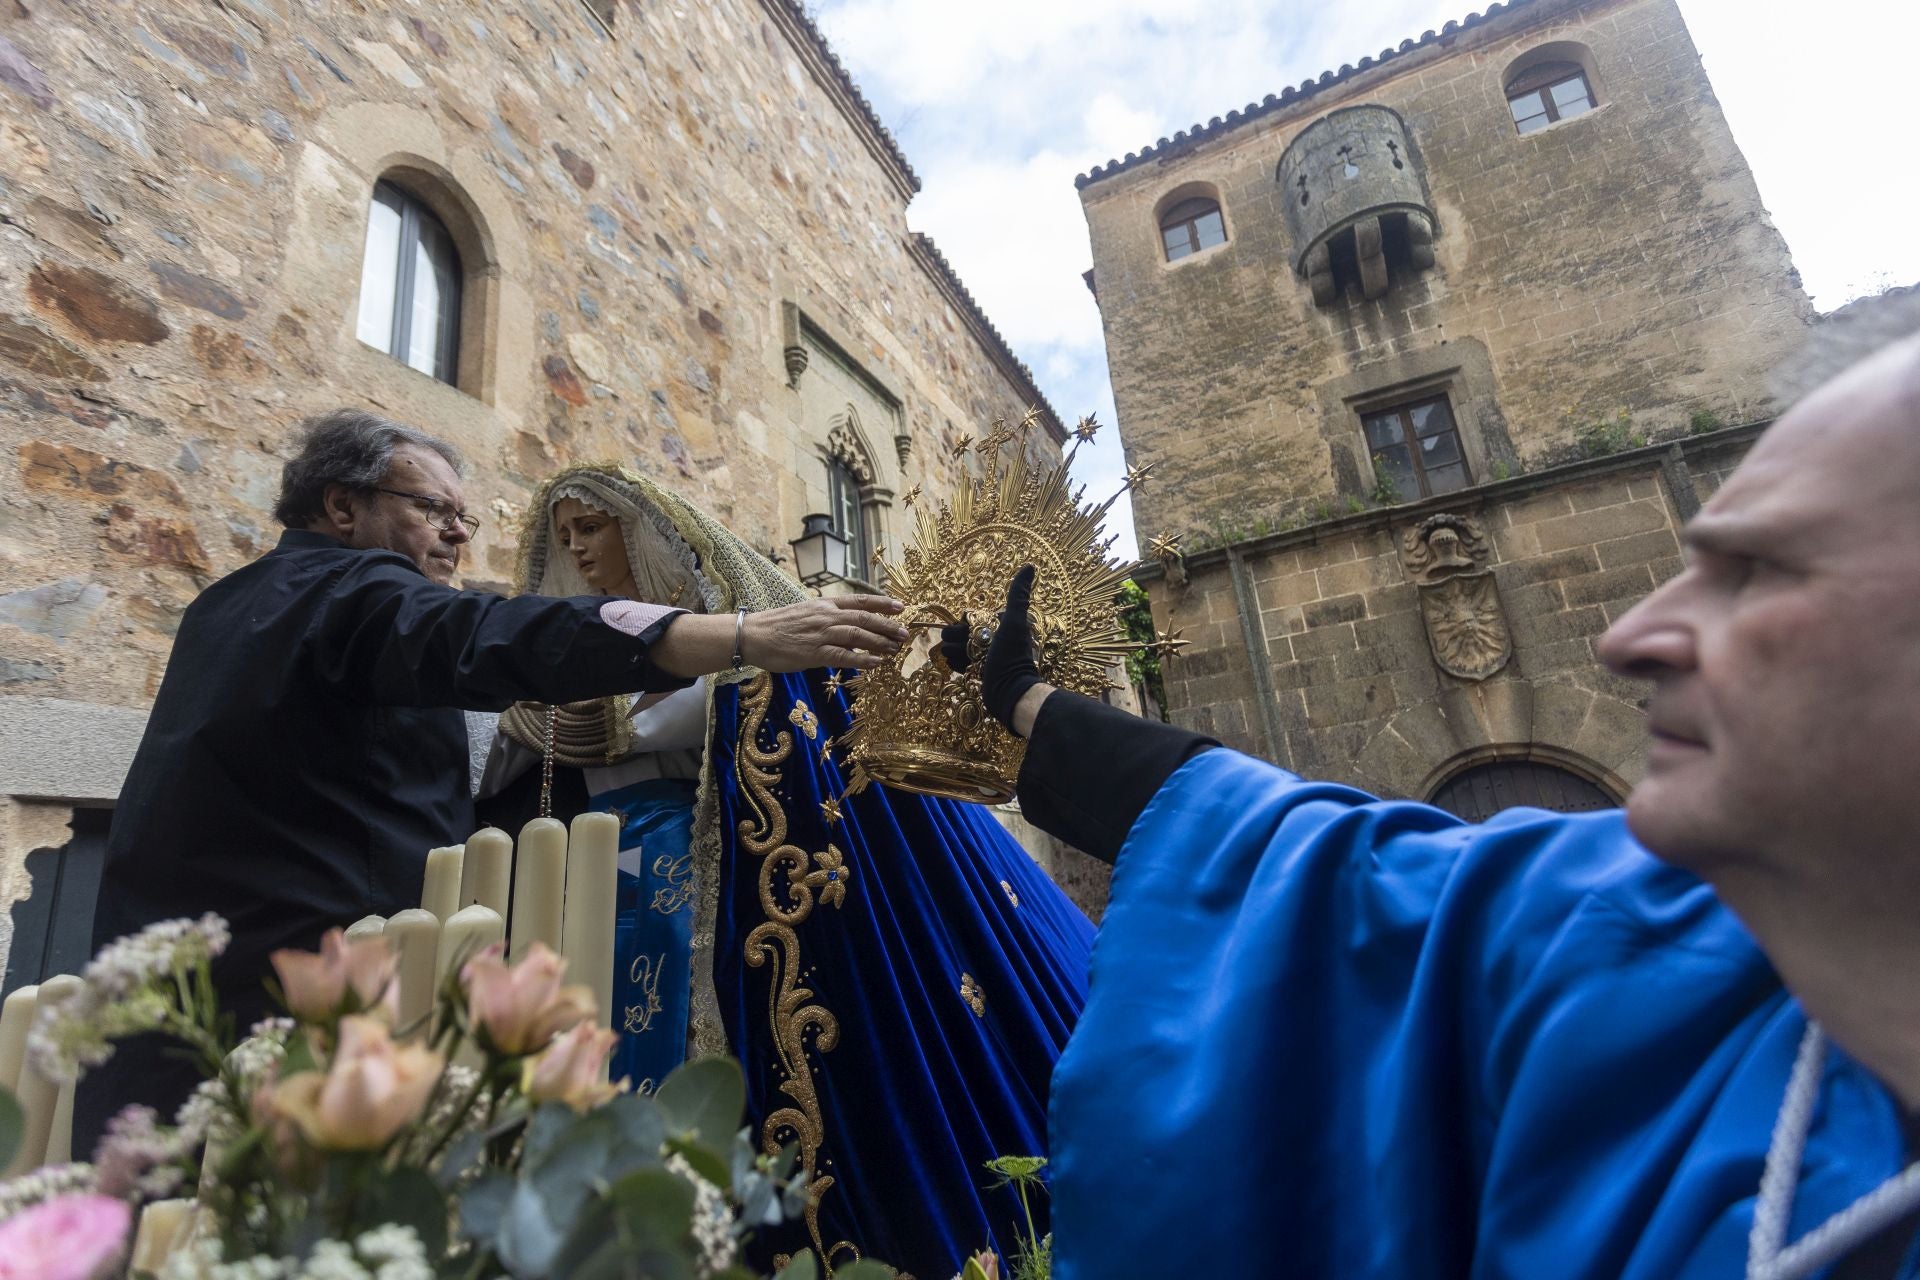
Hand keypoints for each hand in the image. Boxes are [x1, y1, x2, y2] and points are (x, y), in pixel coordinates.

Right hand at [744, 594, 907, 671]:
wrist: (753, 634)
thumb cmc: (778, 625)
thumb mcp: (806, 612)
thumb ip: (827, 617)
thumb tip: (846, 625)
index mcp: (825, 604)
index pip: (859, 601)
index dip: (881, 603)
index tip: (900, 606)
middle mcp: (826, 616)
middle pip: (864, 618)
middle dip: (887, 625)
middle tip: (904, 633)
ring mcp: (821, 634)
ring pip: (857, 635)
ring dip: (879, 642)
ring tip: (895, 649)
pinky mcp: (813, 653)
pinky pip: (843, 656)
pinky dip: (861, 659)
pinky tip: (876, 663)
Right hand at [939, 565, 1042, 734]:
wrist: (1010, 692)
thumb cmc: (1012, 656)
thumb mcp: (1014, 622)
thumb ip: (1018, 596)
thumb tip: (1030, 566)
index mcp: (1001, 628)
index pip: (974, 619)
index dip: (964, 624)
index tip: (961, 629)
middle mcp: (996, 642)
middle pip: (967, 635)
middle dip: (957, 639)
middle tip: (955, 645)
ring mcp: (988, 659)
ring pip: (964, 650)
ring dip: (955, 652)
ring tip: (951, 656)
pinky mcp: (982, 674)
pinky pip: (965, 665)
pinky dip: (958, 664)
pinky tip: (954, 665)